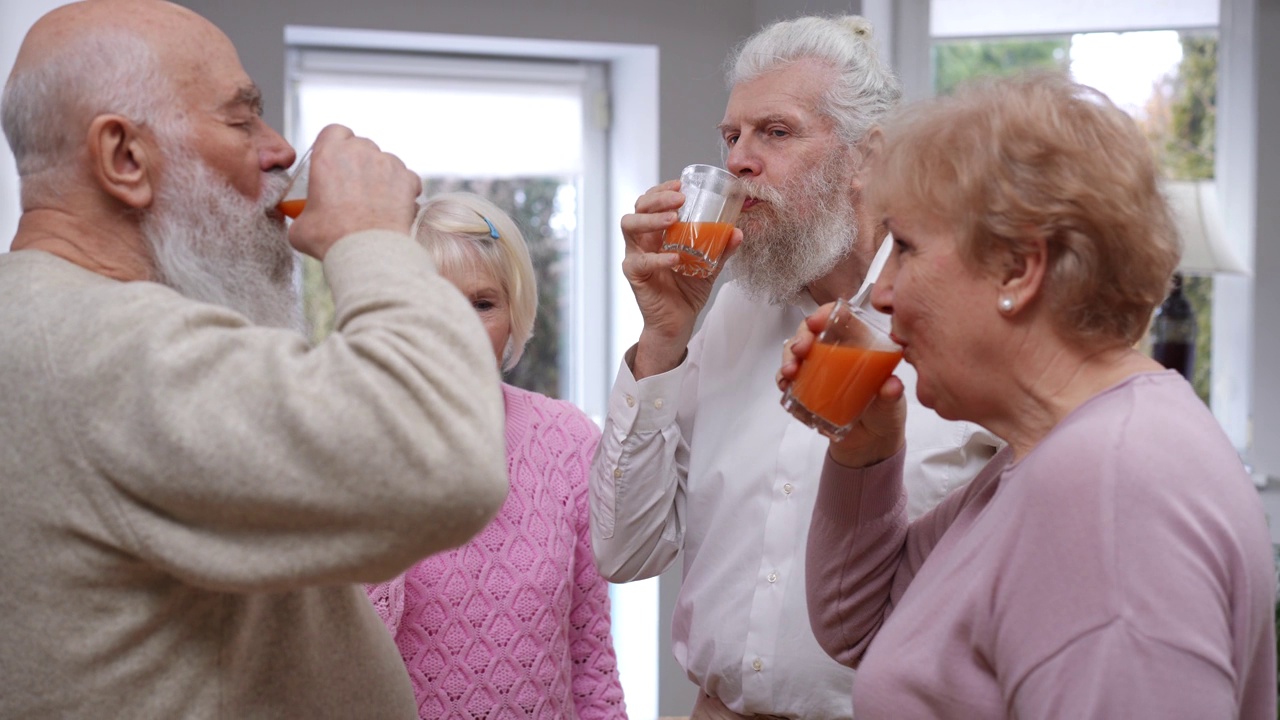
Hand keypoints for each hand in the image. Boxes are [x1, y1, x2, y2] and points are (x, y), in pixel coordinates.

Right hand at [288, 124, 422, 258]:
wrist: (367, 251)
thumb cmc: (332, 238)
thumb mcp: (300, 226)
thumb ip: (302, 213)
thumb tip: (303, 219)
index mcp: (329, 154)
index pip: (335, 131)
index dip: (336, 145)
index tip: (336, 162)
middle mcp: (360, 152)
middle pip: (362, 145)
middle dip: (359, 162)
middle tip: (355, 188)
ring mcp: (387, 163)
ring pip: (385, 160)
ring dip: (381, 175)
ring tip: (374, 202)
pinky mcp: (408, 178)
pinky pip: (406, 177)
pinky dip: (402, 189)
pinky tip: (392, 208)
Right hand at [623, 180, 742, 377]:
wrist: (678, 321)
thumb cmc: (688, 289)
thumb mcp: (710, 265)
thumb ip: (722, 249)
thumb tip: (738, 232)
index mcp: (657, 232)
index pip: (651, 201)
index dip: (662, 189)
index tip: (681, 184)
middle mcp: (643, 240)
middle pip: (638, 207)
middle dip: (657, 198)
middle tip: (680, 199)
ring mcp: (635, 255)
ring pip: (629, 226)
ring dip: (651, 219)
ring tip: (674, 220)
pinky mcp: (635, 275)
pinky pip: (640, 261)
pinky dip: (657, 258)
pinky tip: (674, 258)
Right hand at [777, 303, 906, 467]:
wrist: (871, 444)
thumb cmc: (885, 414)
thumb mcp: (892, 404)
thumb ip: (892, 395)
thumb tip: (891, 386)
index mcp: (859, 345)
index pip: (840, 318)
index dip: (825, 314)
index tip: (816, 322)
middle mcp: (836, 353)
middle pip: (812, 332)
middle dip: (801, 337)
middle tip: (799, 350)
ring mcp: (819, 370)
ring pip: (795, 353)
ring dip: (787, 358)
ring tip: (789, 373)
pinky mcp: (807, 389)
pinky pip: (789, 380)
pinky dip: (783, 381)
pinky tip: (785, 388)